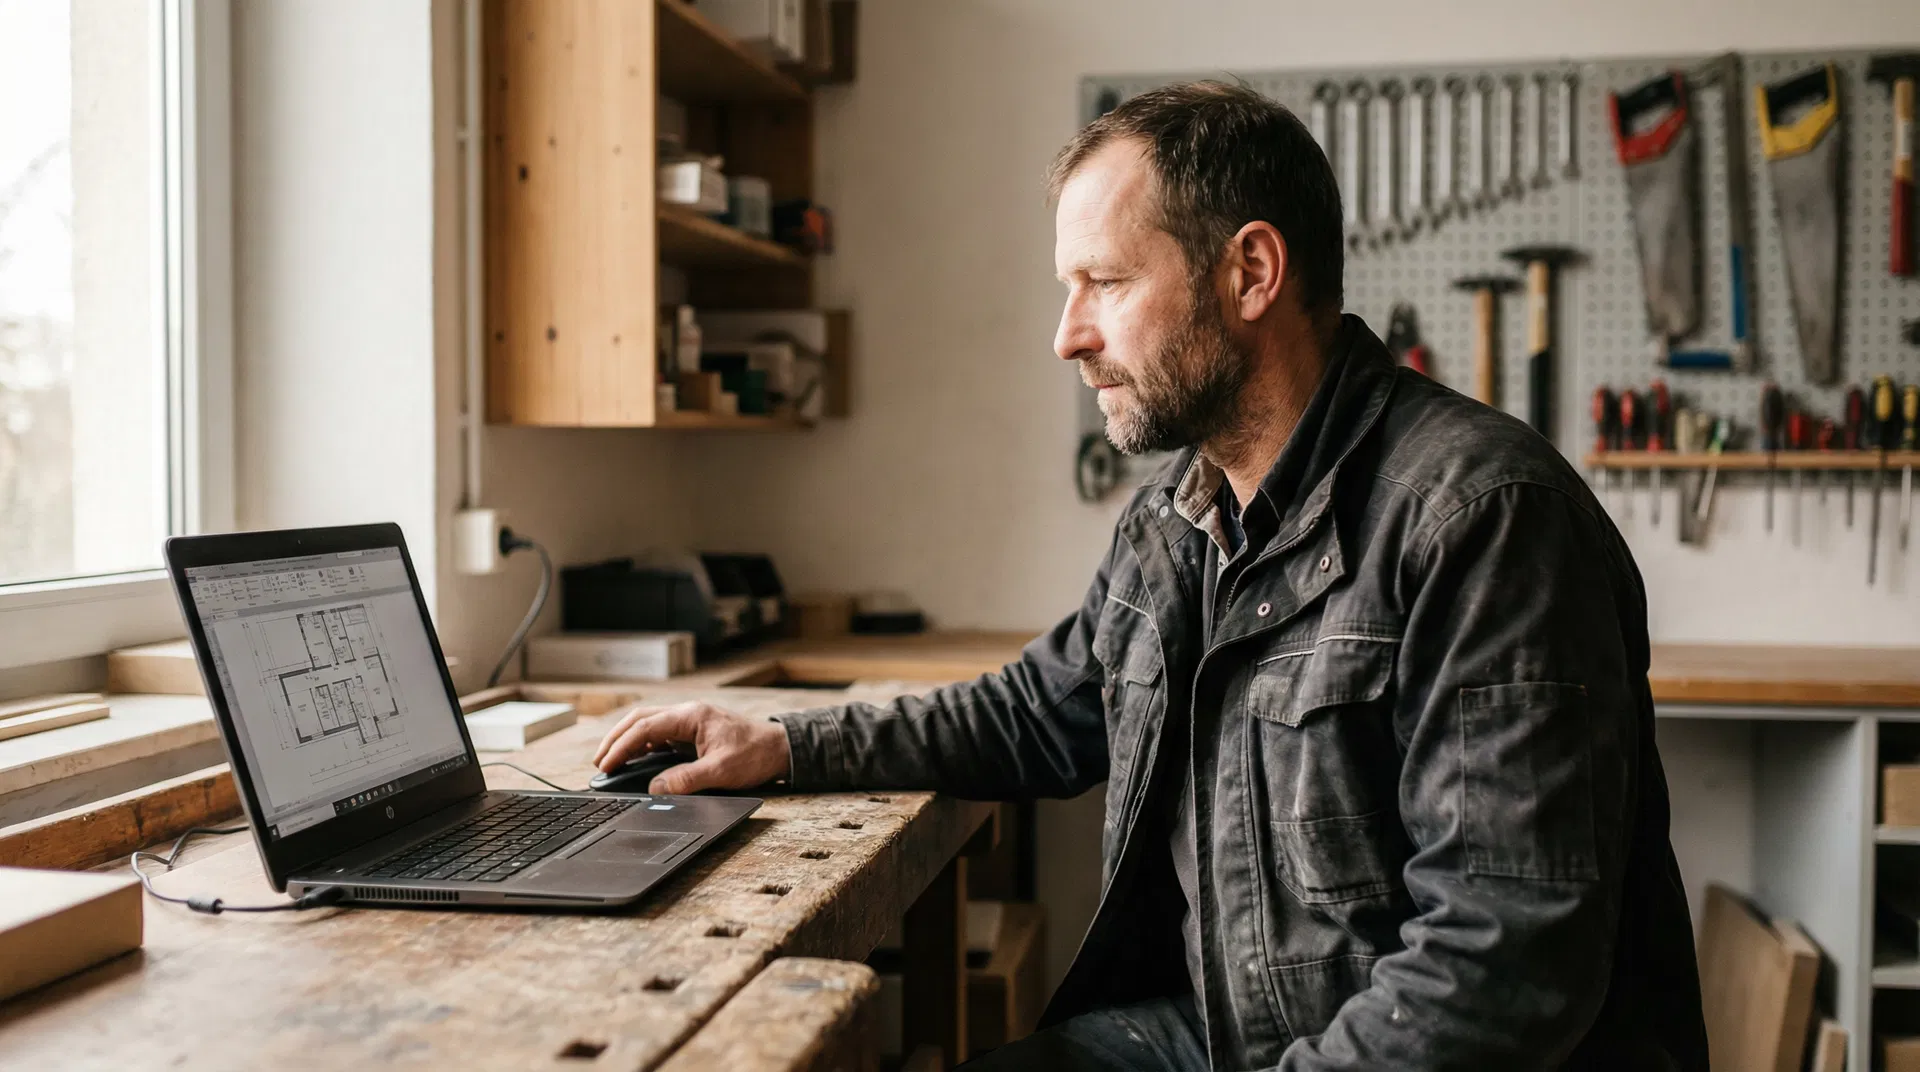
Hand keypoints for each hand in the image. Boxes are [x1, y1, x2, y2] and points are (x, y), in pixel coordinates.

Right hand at [591, 701, 791, 794]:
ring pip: (648, 725)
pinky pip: (660, 735)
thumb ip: (687, 780)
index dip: (621, 747)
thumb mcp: (721, 771)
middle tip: (599, 762)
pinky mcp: (692, 733)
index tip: (606, 765)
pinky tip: (635, 761)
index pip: (645, 728)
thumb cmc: (755, 754)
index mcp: (691, 716)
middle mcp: (687, 714)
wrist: (778, 749)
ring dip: (628, 741)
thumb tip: (656, 789)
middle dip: (616, 739)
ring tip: (610, 762)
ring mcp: (689, 722)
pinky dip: (643, 746)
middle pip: (640, 720)